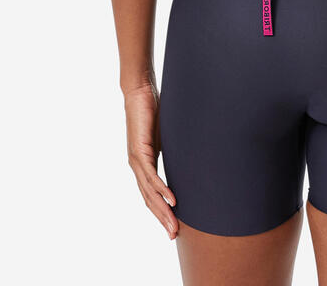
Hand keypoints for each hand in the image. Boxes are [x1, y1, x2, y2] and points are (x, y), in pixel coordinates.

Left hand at [124, 82, 178, 239]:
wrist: (139, 90)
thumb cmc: (153, 109)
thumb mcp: (167, 135)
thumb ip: (173, 148)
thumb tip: (189, 155)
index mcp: (143, 164)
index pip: (151, 194)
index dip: (161, 212)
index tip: (173, 227)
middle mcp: (137, 165)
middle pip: (149, 199)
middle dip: (162, 219)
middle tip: (173, 236)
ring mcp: (136, 159)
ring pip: (149, 192)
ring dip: (162, 211)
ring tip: (173, 226)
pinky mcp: (139, 150)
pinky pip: (151, 175)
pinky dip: (161, 190)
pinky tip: (171, 200)